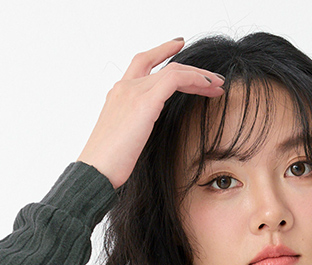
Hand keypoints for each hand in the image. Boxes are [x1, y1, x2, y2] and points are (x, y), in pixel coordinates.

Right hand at [76, 36, 224, 190]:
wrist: (95, 171)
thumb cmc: (106, 165)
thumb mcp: (123, 140)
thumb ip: (136, 127)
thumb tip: (146, 134)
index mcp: (117, 94)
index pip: (141, 62)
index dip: (161, 52)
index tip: (178, 46)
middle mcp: (124, 87)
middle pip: (162, 66)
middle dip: (190, 69)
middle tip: (211, 78)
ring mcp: (133, 91)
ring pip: (174, 71)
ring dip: (199, 76)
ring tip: (217, 85)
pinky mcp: (144, 102)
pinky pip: (176, 79)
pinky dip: (195, 79)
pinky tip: (208, 86)